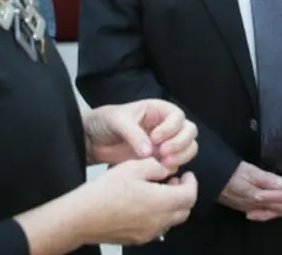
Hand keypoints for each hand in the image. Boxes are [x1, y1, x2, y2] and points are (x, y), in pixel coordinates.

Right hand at [70, 158, 196, 245]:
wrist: (82, 216)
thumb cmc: (106, 191)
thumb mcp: (133, 167)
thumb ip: (156, 166)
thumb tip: (166, 169)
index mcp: (161, 202)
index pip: (190, 196)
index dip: (191, 183)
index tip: (186, 174)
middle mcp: (159, 221)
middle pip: (184, 210)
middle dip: (184, 195)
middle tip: (174, 182)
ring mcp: (148, 233)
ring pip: (171, 221)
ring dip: (171, 206)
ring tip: (158, 191)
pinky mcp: (137, 239)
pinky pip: (157, 228)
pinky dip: (159, 216)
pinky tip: (144, 204)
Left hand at [84, 100, 198, 169]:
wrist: (92, 140)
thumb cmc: (105, 122)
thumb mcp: (117, 121)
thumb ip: (134, 134)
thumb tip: (149, 152)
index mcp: (159, 110)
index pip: (178, 117)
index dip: (171, 128)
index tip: (155, 138)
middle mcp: (166, 126)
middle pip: (189, 132)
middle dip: (181, 143)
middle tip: (163, 153)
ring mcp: (165, 143)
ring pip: (188, 148)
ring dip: (181, 156)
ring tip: (163, 163)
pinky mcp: (159, 159)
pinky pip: (175, 164)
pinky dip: (172, 167)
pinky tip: (158, 170)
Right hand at [218, 162, 281, 221]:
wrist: (210, 179)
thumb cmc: (230, 172)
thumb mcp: (251, 172)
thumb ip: (269, 179)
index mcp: (260, 195)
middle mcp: (255, 204)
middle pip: (278, 206)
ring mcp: (248, 206)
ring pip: (269, 210)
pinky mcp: (241, 206)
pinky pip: (260, 211)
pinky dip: (269, 212)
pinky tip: (269, 211)